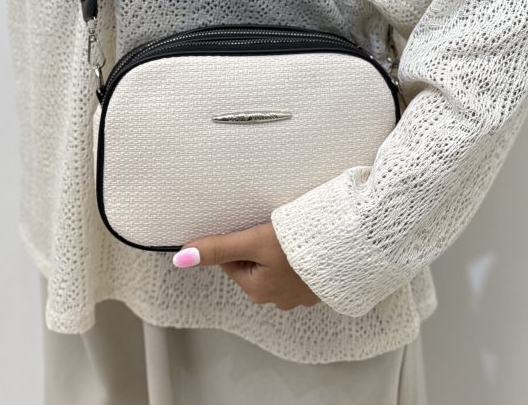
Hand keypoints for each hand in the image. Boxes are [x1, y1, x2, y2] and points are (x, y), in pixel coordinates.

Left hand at [171, 221, 320, 311]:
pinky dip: (301, 256)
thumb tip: (181, 258)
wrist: (347, 246)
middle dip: (261, 245)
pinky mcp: (319, 284)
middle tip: (277, 230)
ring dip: (282, 250)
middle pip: (254, 263)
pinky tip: (309, 244)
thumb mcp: (252, 241)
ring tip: (294, 236)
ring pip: (277, 265)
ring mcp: (301, 294)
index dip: (242, 239)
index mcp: (257, 291)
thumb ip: (218, 247)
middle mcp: (277, 298)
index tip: (256, 228)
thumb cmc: (298, 245)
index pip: (233, 260)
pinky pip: (300, 268)